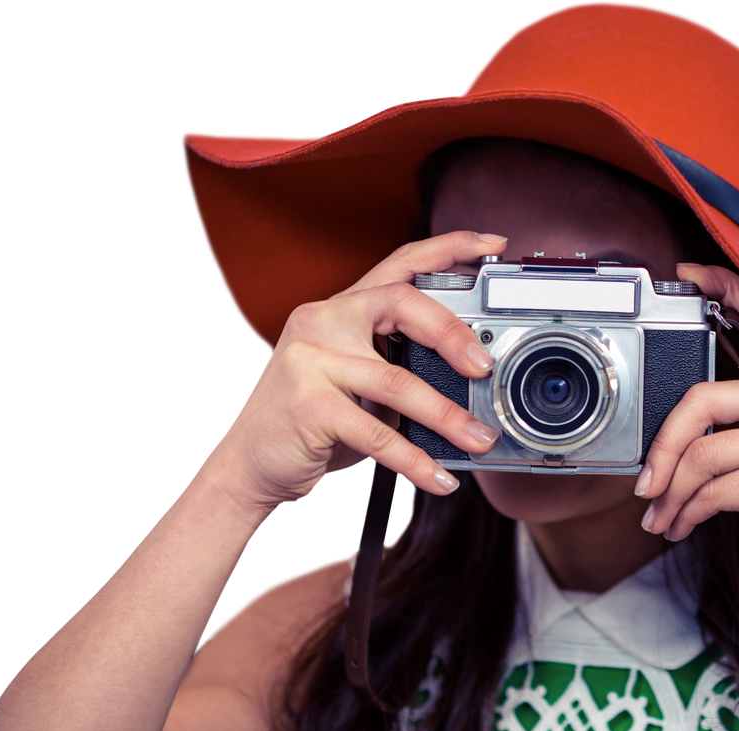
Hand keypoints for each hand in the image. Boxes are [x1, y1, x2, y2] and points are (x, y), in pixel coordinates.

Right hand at [205, 231, 508, 513]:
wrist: (246, 466)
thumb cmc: (308, 423)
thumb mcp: (354, 381)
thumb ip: (398, 366)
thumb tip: (470, 385)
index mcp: (340, 309)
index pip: (400, 264)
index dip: (448, 249)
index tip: (491, 245)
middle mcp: (323, 322)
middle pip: (402, 303)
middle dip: (454, 332)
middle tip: (485, 367)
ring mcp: (310, 361)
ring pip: (398, 382)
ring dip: (448, 417)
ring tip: (478, 439)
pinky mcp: (309, 406)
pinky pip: (378, 434)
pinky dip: (416, 461)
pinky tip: (439, 477)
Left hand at [636, 265, 738, 594]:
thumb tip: (677, 442)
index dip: (729, 289)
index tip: (694, 274)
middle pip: (701, 398)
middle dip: (661, 447)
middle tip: (645, 482)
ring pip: (700, 454)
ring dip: (670, 494)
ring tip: (662, 516)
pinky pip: (711, 490)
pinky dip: (686, 512)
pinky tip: (681, 526)